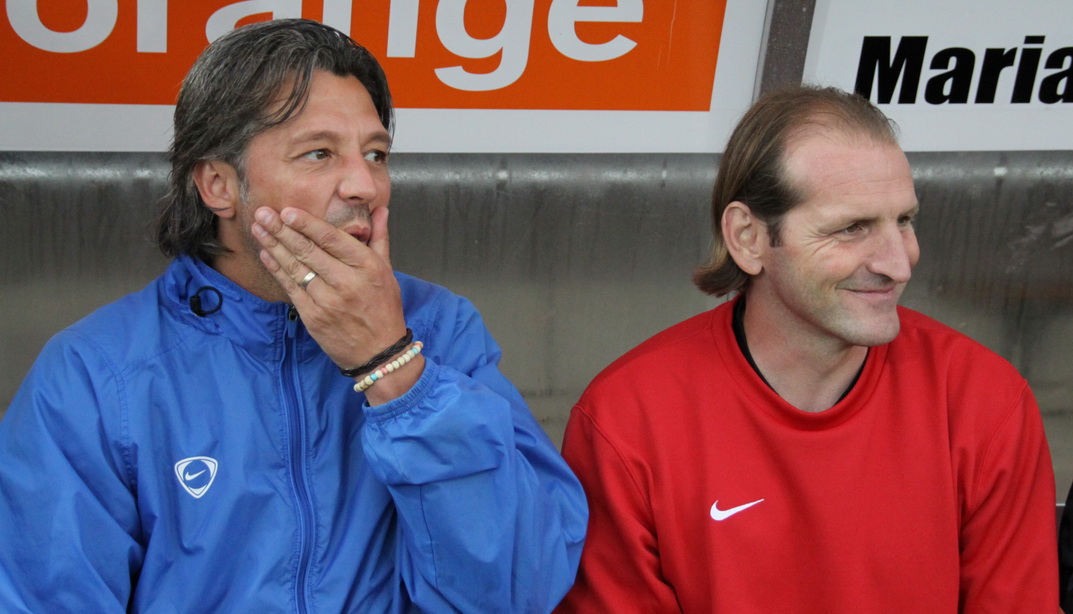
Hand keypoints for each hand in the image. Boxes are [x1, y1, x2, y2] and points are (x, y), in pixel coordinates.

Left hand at [251, 205, 423, 402]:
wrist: (379, 353)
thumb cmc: (384, 309)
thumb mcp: (387, 272)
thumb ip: (379, 238)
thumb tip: (381, 210)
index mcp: (367, 267)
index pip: (332, 239)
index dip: (307, 224)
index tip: (288, 211)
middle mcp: (347, 282)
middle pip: (308, 251)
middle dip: (282, 230)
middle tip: (262, 213)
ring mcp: (327, 301)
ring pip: (295, 268)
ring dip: (273, 245)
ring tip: (258, 228)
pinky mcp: (313, 316)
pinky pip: (290, 288)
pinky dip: (277, 269)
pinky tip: (266, 253)